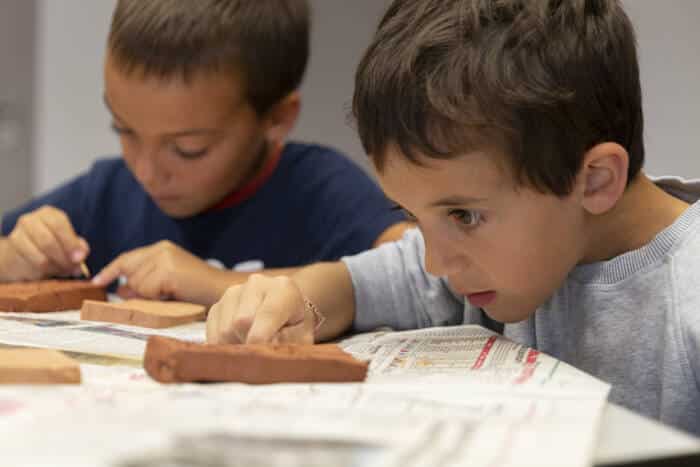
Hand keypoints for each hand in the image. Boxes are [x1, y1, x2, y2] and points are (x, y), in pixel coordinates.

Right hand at [0, 206, 88, 280]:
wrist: (24, 252)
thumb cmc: (54, 244)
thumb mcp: (69, 242)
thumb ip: (79, 247)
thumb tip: (81, 255)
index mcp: (49, 214)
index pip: (59, 224)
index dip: (70, 243)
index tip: (79, 258)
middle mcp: (31, 220)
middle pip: (48, 241)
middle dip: (64, 259)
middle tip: (74, 269)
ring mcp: (18, 235)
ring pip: (40, 257)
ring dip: (57, 268)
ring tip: (65, 271)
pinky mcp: (13, 252)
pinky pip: (32, 267)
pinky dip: (46, 272)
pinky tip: (52, 271)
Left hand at [92, 240, 223, 303]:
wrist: (220, 289)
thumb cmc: (196, 289)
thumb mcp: (166, 282)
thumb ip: (143, 283)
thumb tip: (120, 290)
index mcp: (161, 249)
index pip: (127, 259)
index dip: (111, 271)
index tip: (97, 281)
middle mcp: (160, 250)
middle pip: (129, 273)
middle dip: (137, 289)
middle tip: (162, 293)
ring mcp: (164, 259)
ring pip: (137, 284)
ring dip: (150, 294)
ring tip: (171, 292)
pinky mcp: (168, 272)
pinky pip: (147, 290)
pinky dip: (157, 297)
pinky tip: (174, 292)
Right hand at [206, 274, 314, 344]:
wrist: (285, 311)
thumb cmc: (296, 327)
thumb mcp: (302, 336)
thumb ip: (288, 342)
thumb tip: (264, 348)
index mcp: (283, 289)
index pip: (268, 313)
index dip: (261, 337)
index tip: (259, 353)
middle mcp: (256, 284)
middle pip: (241, 323)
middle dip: (249, 345)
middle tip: (261, 355)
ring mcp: (233, 293)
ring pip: (224, 331)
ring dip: (236, 348)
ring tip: (253, 347)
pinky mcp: (217, 307)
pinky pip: (212, 335)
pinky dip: (224, 348)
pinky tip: (239, 345)